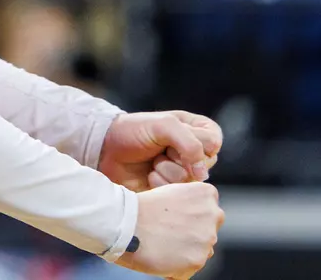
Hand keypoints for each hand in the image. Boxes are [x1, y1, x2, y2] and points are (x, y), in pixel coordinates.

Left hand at [99, 111, 222, 191]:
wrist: (107, 149)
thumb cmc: (133, 131)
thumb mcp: (163, 124)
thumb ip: (190, 143)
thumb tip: (203, 174)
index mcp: (199, 132)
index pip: (213, 143)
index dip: (191, 143)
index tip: (170, 137)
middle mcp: (197, 154)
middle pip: (203, 166)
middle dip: (176, 158)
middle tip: (158, 151)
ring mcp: (186, 174)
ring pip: (190, 182)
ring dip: (166, 171)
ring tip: (152, 163)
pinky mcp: (174, 191)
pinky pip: (177, 195)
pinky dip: (160, 184)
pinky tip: (148, 176)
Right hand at [122, 181, 222, 277]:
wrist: (124, 223)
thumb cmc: (138, 206)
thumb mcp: (169, 191)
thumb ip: (188, 203)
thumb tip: (192, 220)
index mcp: (205, 193)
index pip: (208, 207)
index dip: (190, 213)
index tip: (174, 215)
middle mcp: (212, 215)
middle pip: (207, 229)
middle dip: (192, 232)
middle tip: (166, 232)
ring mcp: (206, 239)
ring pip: (200, 249)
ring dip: (185, 250)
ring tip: (160, 245)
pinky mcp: (197, 260)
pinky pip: (190, 267)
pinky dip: (177, 267)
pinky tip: (159, 256)